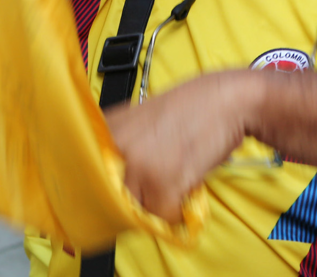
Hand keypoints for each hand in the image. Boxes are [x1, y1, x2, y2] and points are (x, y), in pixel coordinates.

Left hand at [107, 71, 261, 222]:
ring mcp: (139, 165)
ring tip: (174, 179)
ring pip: (136, 209)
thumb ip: (122, 144)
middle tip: (153, 184)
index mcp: (107, 128)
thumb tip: (111, 180)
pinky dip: (177, 209)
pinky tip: (186, 184)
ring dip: (156, 202)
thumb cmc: (194, 106)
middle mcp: (117, 145)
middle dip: (133, 196)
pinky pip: (162, 215)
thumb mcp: (142, 118)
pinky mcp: (163, 183)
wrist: (229, 100)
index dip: (102, 186)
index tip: (115, 190)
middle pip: (111, 195)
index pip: (87, 173)